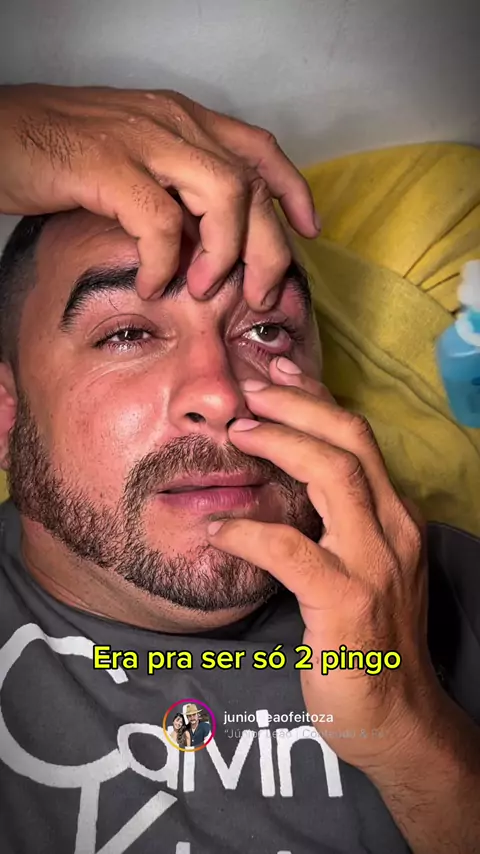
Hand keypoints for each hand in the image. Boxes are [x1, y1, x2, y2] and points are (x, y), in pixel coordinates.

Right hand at [0, 84, 318, 307]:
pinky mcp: (108, 166)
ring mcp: (143, 141)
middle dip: (269, 248)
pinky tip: (153, 285)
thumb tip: (206, 235)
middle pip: (252, 185)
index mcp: (182, 120)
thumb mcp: (132, 160)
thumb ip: (173, 184)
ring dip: (225, 254)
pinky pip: (161, 223)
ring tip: (205, 292)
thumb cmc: (58, 152)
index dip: (291, 191)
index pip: (259, 150)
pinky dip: (165, 262)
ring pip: (224, 196)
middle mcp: (173, 123)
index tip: (308, 230)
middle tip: (261, 295)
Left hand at [207, 358, 442, 770]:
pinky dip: (249, 531)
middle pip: (351, 442)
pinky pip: (291, 550)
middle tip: (250, 387)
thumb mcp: (361, 566)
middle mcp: (393, 530)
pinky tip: (217, 526)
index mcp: (395, 518)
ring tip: (239, 432)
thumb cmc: (368, 638)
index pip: (359, 440)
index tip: (277, 371)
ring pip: (335, 477)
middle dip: (298, 404)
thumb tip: (286, 477)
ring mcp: (375, 565)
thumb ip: (336, 522)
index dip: (318, 399)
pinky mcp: (347, 604)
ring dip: (282, 445)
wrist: (397, 718)